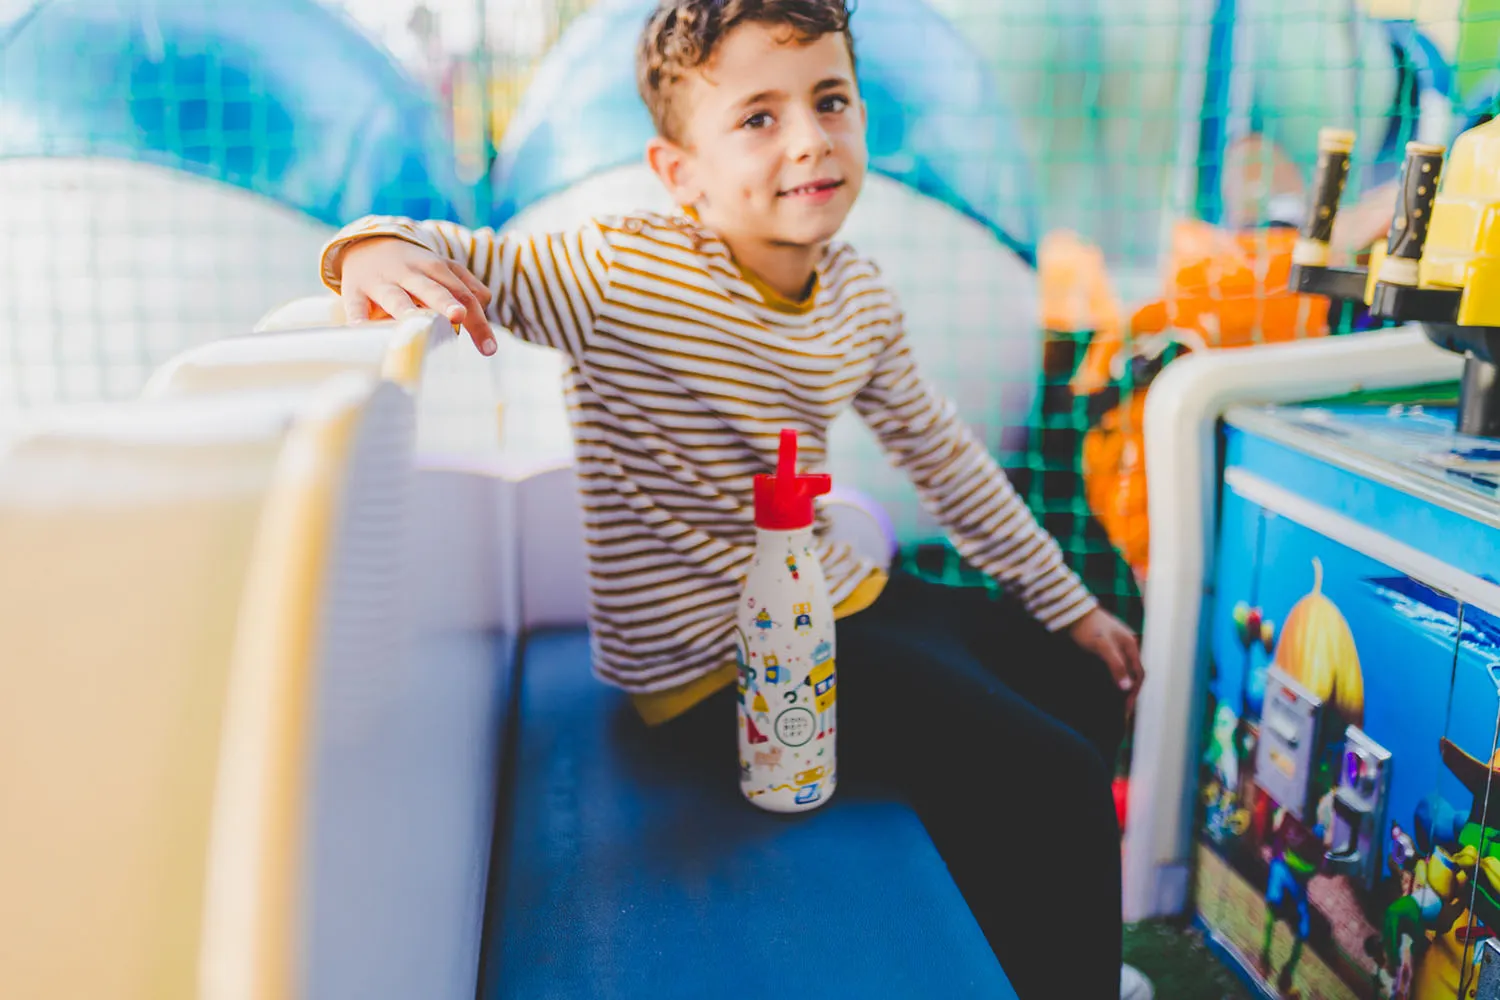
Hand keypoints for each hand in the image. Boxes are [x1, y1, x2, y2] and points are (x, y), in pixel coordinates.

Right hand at [338, 236, 496, 354]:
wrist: (364, 244)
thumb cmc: (413, 267)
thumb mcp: (441, 268)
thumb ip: (467, 287)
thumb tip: (485, 304)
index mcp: (436, 269)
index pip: (463, 295)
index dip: (478, 321)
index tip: (490, 349)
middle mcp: (410, 274)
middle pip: (432, 290)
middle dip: (445, 303)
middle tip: (458, 316)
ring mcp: (382, 282)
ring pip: (395, 297)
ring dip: (406, 310)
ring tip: (415, 326)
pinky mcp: (355, 291)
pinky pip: (356, 306)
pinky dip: (358, 318)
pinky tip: (362, 330)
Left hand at [1068, 607, 1143, 713]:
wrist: (1072, 611)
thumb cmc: (1088, 627)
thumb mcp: (1102, 646)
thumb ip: (1116, 665)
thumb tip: (1127, 687)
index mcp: (1130, 645)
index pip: (1139, 674)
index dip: (1135, 692)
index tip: (1127, 708)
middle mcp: (1127, 645)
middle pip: (1133, 673)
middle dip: (1130, 691)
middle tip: (1123, 709)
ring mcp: (1117, 645)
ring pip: (1125, 669)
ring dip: (1122, 684)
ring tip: (1116, 700)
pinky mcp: (1105, 645)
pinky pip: (1114, 665)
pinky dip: (1114, 677)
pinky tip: (1106, 684)